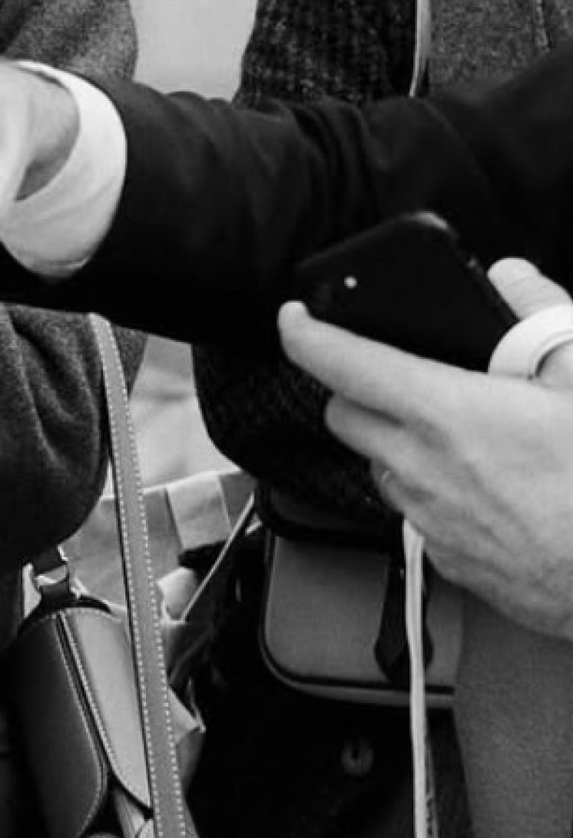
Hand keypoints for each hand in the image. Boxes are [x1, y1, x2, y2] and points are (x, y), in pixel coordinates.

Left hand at [279, 257, 572, 639]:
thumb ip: (542, 316)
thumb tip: (510, 280)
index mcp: (448, 413)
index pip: (344, 364)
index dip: (308, 334)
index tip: (296, 318)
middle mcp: (422, 468)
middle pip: (343, 416)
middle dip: (355, 390)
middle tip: (394, 377)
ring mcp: (428, 518)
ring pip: (375, 467)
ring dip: (393, 444)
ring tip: (451, 433)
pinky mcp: (443, 557)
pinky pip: (410, 512)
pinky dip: (427, 490)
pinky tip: (477, 484)